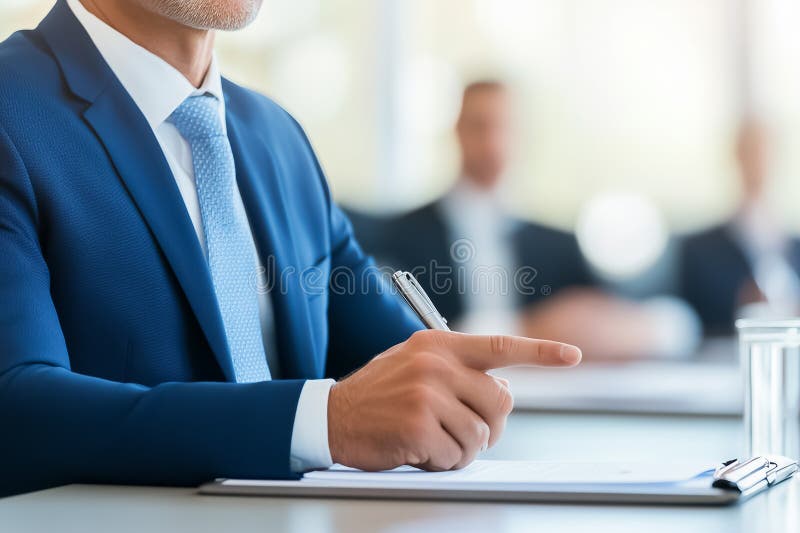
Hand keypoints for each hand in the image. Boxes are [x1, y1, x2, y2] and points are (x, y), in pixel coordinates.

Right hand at [327, 330, 580, 471]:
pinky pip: (456, 456)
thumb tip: (502, 393)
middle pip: (500, 402)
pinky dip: (442, 462)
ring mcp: (427, 394)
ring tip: (433, 440)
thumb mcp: (416, 364)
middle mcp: (436, 364)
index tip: (571, 355)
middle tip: (462, 430)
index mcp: (439, 345)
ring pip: (480, 435)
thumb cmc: (378, 394)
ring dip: (462, 448)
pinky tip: (418, 450)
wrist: (331, 416)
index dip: (541, 352)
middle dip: (489, 425)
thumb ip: (459, 370)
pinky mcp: (419, 426)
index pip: (501, 345)